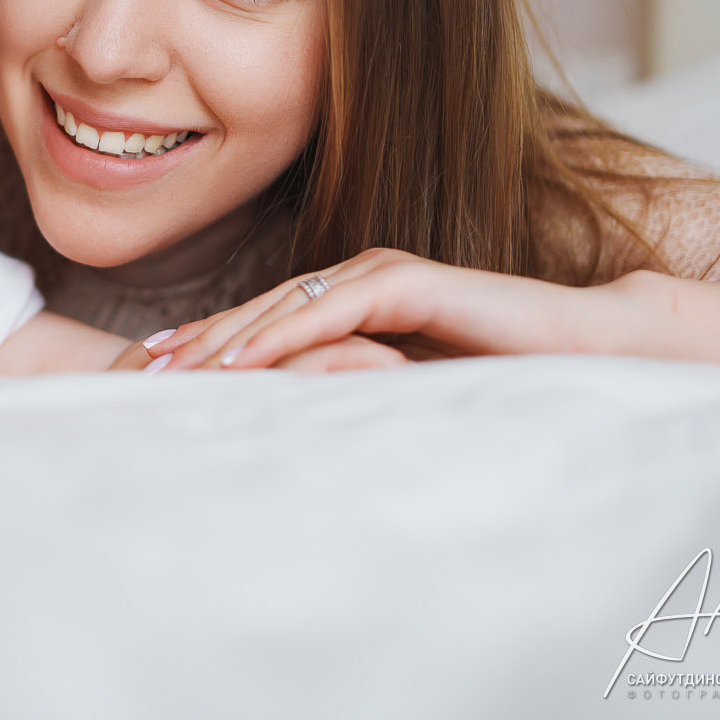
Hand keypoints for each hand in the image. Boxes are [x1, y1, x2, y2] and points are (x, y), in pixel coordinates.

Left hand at [152, 248, 612, 371]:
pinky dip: (280, 334)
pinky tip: (239, 361)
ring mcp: (380, 276)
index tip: (144, 377)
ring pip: (280, 307)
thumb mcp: (407, 396)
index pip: (258, 326)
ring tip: (168, 374)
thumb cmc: (504, 378)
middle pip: (254, 313)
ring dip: (222, 339)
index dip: (202, 348)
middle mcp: (354, 283)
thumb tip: (298, 444)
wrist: (588, 347)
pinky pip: (331, 310)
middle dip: (193, 345)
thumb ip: (355, 401)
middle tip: (131, 377)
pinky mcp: (411, 283)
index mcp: (349, 305)